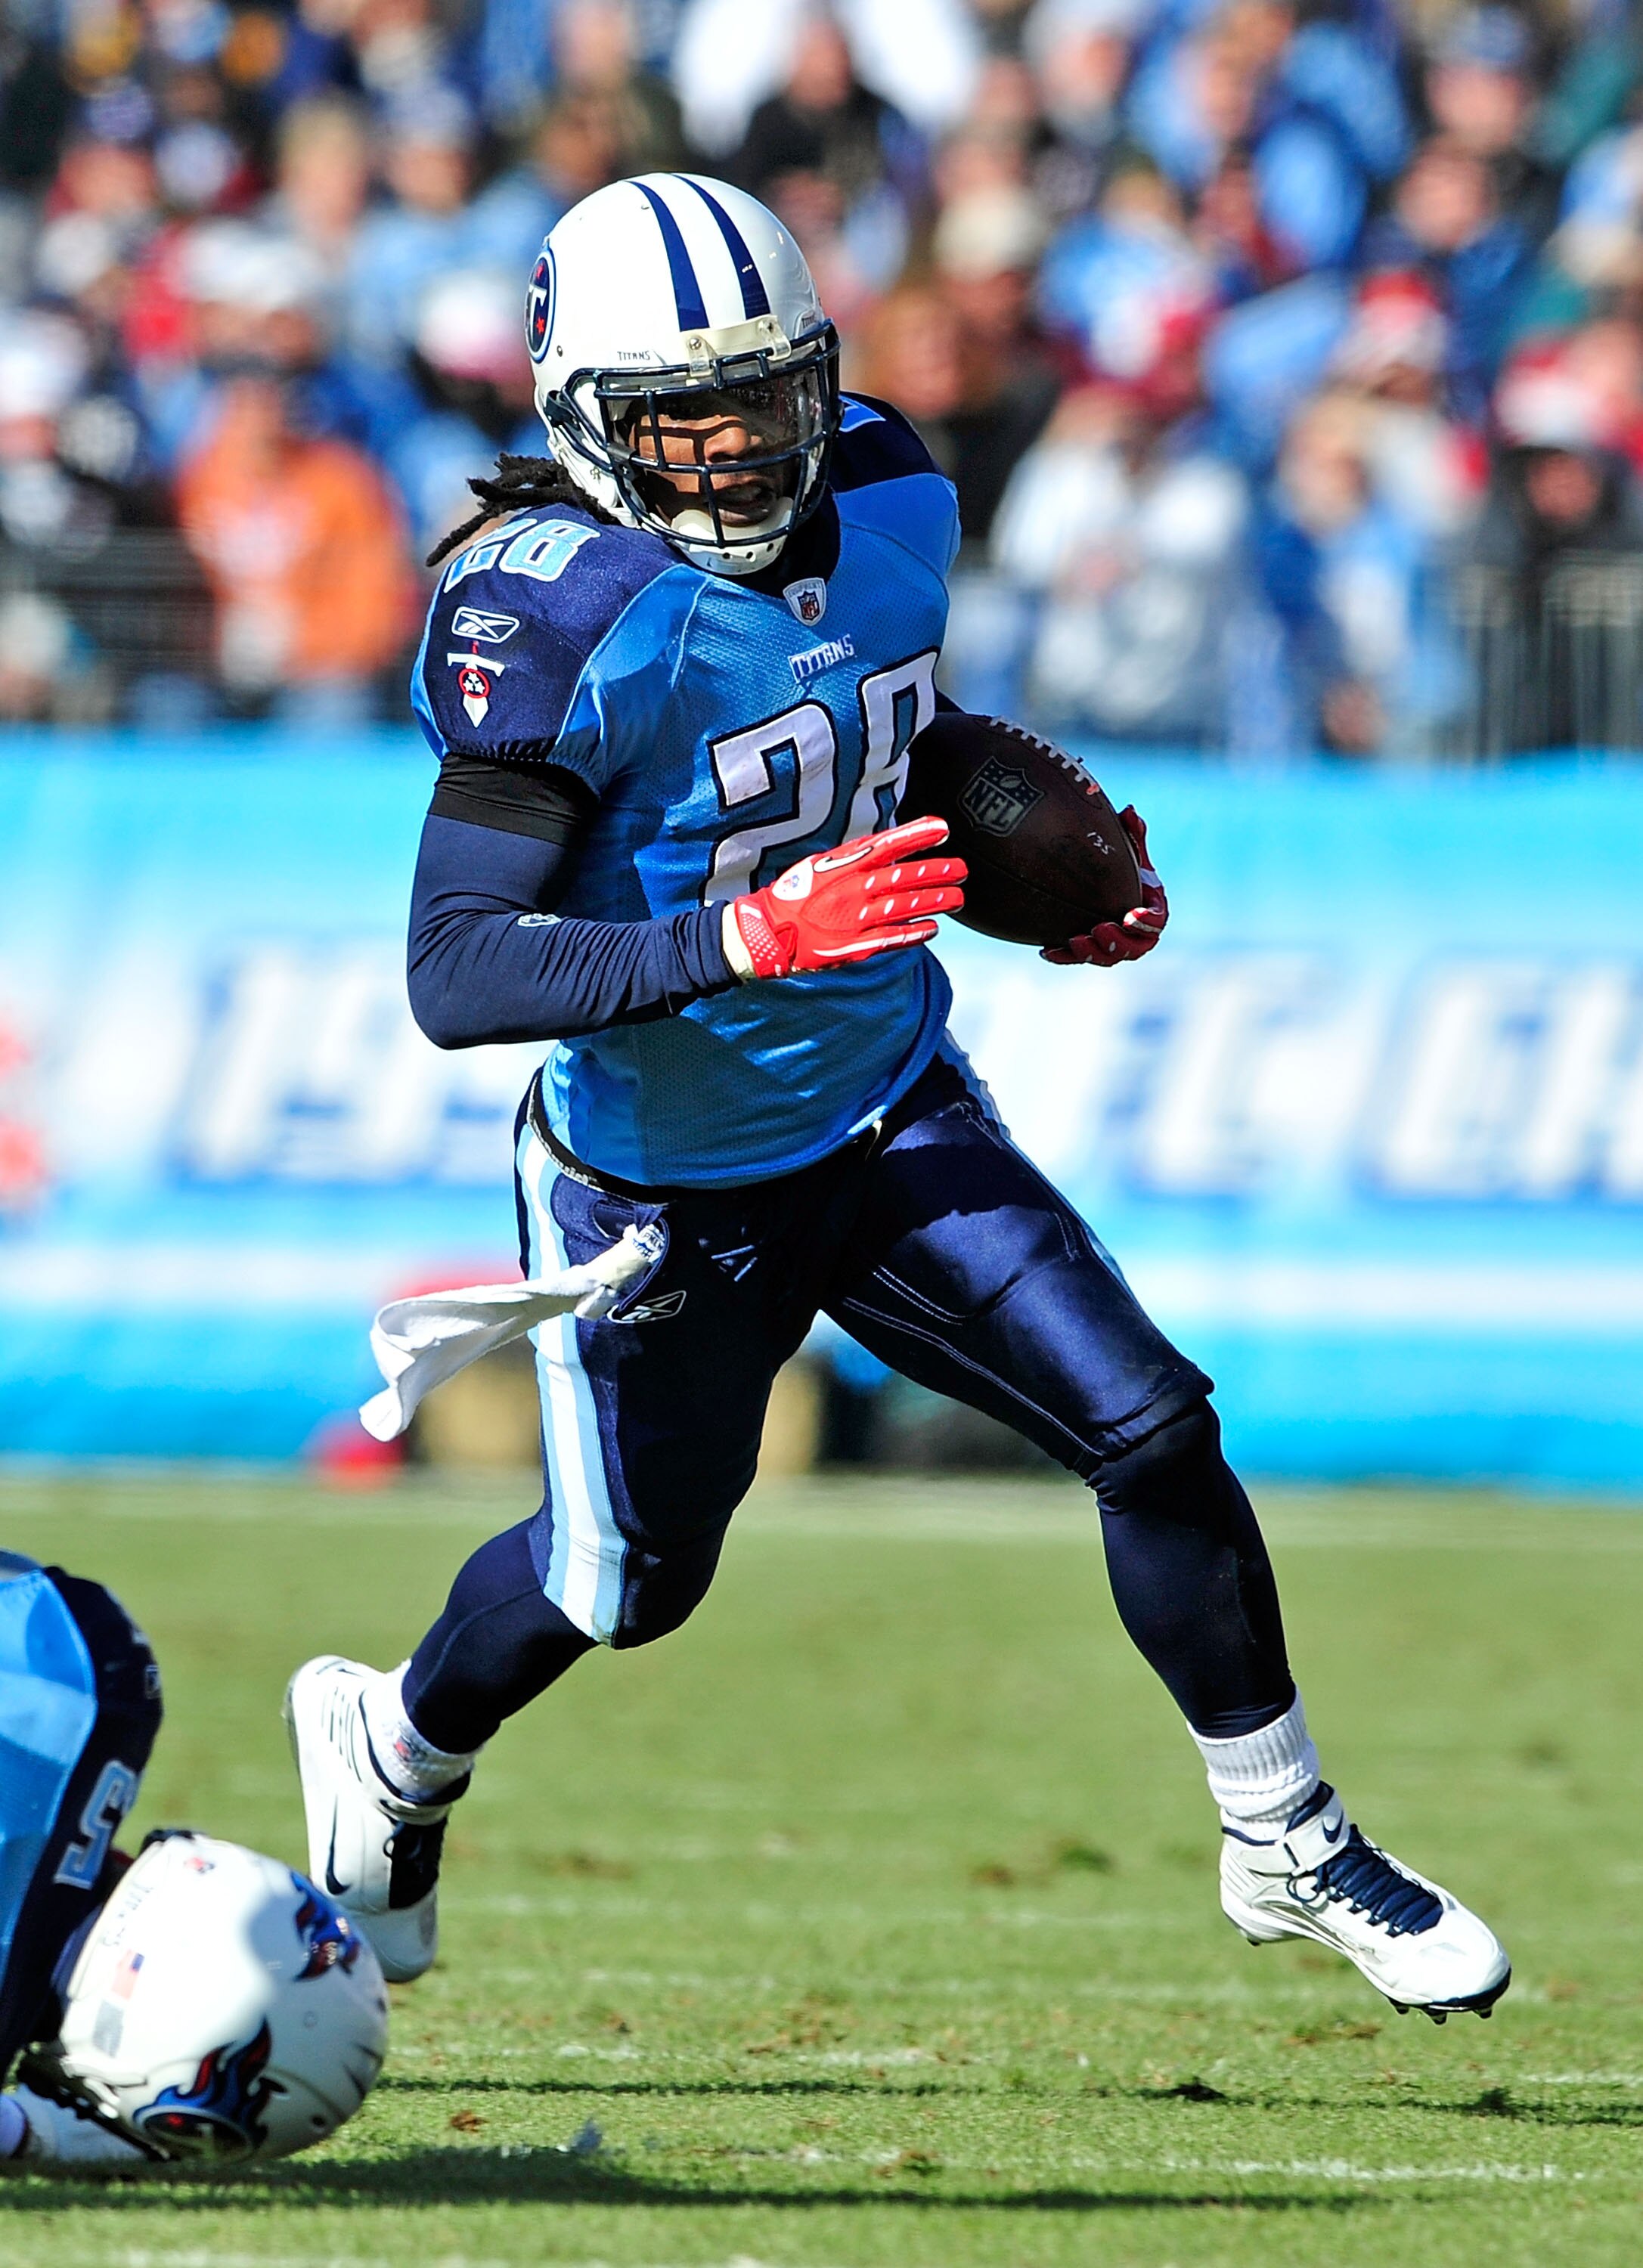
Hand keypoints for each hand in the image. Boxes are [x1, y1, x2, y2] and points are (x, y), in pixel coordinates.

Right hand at [725, 818, 965, 978]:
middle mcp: (853, 889)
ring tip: (958, 897)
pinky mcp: (855, 946)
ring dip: (934, 901)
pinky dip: (915, 932)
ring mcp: (856, 919)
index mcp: (843, 865)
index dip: (918, 836)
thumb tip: (885, 848)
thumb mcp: (820, 865)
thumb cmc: (793, 896)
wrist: (766, 931)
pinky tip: (934, 928)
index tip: (943, 829)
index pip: (888, 844)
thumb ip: (854, 859)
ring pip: (904, 906)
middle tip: (962, 869)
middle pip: (903, 877)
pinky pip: (892, 938)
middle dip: (936, 872)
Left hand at [1041, 806, 1166, 966]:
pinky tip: (1047, 950)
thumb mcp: (1126, 846)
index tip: (1132, 916)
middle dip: (1118, 942)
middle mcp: (1136, 932)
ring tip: (1075, 941)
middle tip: (1099, 929)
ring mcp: (1112, 943)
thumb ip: (1131, 832)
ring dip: (1093, 953)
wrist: (1096, 879)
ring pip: (1108, 958)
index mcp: (1151, 908)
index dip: (1148, 922)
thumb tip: (1129, 811)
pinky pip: (1078, 959)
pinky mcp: (1089, 949)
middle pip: (1134, 947)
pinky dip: (1064, 956)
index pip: (1157, 920)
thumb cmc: (1120, 863)